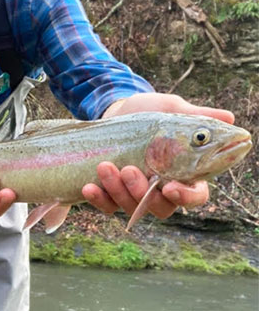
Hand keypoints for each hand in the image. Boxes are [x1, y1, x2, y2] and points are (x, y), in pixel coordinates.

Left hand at [82, 93, 233, 220]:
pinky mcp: (112, 193)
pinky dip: (98, 198)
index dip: (186, 197)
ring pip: (131, 207)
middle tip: (128, 170)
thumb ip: (197, 116)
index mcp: (183, 173)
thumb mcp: (171, 109)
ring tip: (104, 166)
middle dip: (142, 192)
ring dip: (117, 191)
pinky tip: (89, 186)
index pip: (194, 196)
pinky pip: (107, 205)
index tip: (170, 187)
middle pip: (160, 208)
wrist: (116, 109)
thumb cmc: (149, 111)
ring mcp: (135, 193)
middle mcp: (161, 189)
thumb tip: (229, 118)